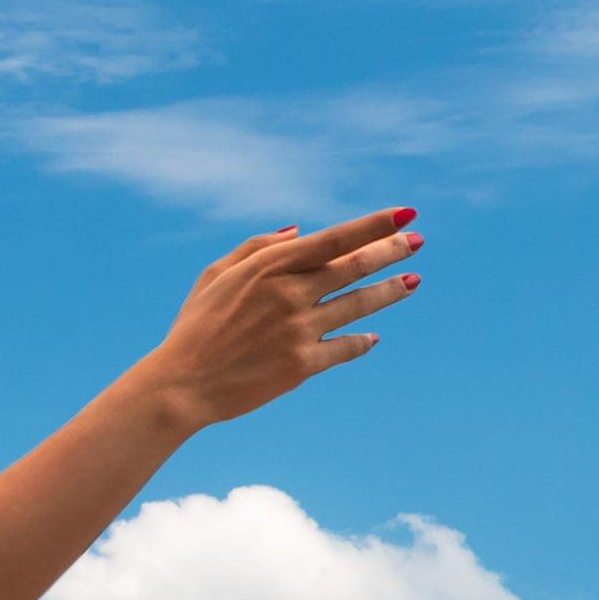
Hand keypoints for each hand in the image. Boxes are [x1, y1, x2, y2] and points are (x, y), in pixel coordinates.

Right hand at [122, 212, 421, 431]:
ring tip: (413, 281)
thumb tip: (301, 230)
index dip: (374, 225)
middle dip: (391, 251)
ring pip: (358, 304)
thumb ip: (258, 247)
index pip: (335, 238)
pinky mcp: (301, 366)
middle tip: (416, 242)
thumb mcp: (216, 274)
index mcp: (270, 267)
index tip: (405, 215)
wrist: (182, 384)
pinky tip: (372, 336)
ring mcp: (298, 330)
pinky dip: (361, 341)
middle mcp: (289, 294)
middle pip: (354, 267)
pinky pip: (344, 348)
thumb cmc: (196, 326)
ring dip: (390, 291)